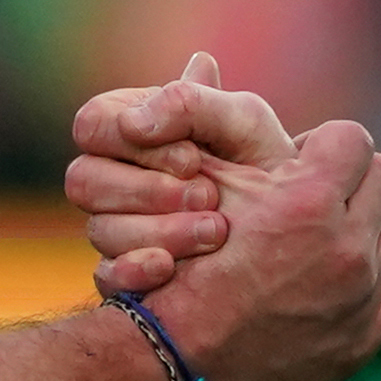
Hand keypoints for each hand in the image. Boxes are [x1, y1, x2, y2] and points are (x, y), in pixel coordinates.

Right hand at [67, 60, 380, 380]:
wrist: (173, 364)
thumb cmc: (173, 271)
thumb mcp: (192, 187)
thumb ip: (209, 123)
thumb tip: (203, 59)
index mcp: (307, 199)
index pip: (351, 138)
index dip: (328, 142)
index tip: (310, 154)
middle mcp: (345, 243)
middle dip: (364, 169)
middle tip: (344, 176)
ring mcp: (361, 291)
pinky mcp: (366, 333)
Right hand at [68, 55, 284, 290]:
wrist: (296, 224)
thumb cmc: (264, 160)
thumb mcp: (243, 120)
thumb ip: (191, 103)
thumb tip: (132, 123)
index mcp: (133, 128)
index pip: (92, 125)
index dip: (134, 143)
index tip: (193, 159)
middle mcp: (115, 177)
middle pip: (84, 180)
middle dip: (148, 191)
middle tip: (208, 197)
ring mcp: (116, 226)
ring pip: (100, 230)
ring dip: (160, 231)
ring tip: (216, 232)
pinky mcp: (125, 272)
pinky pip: (105, 276)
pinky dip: (135, 271)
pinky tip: (169, 269)